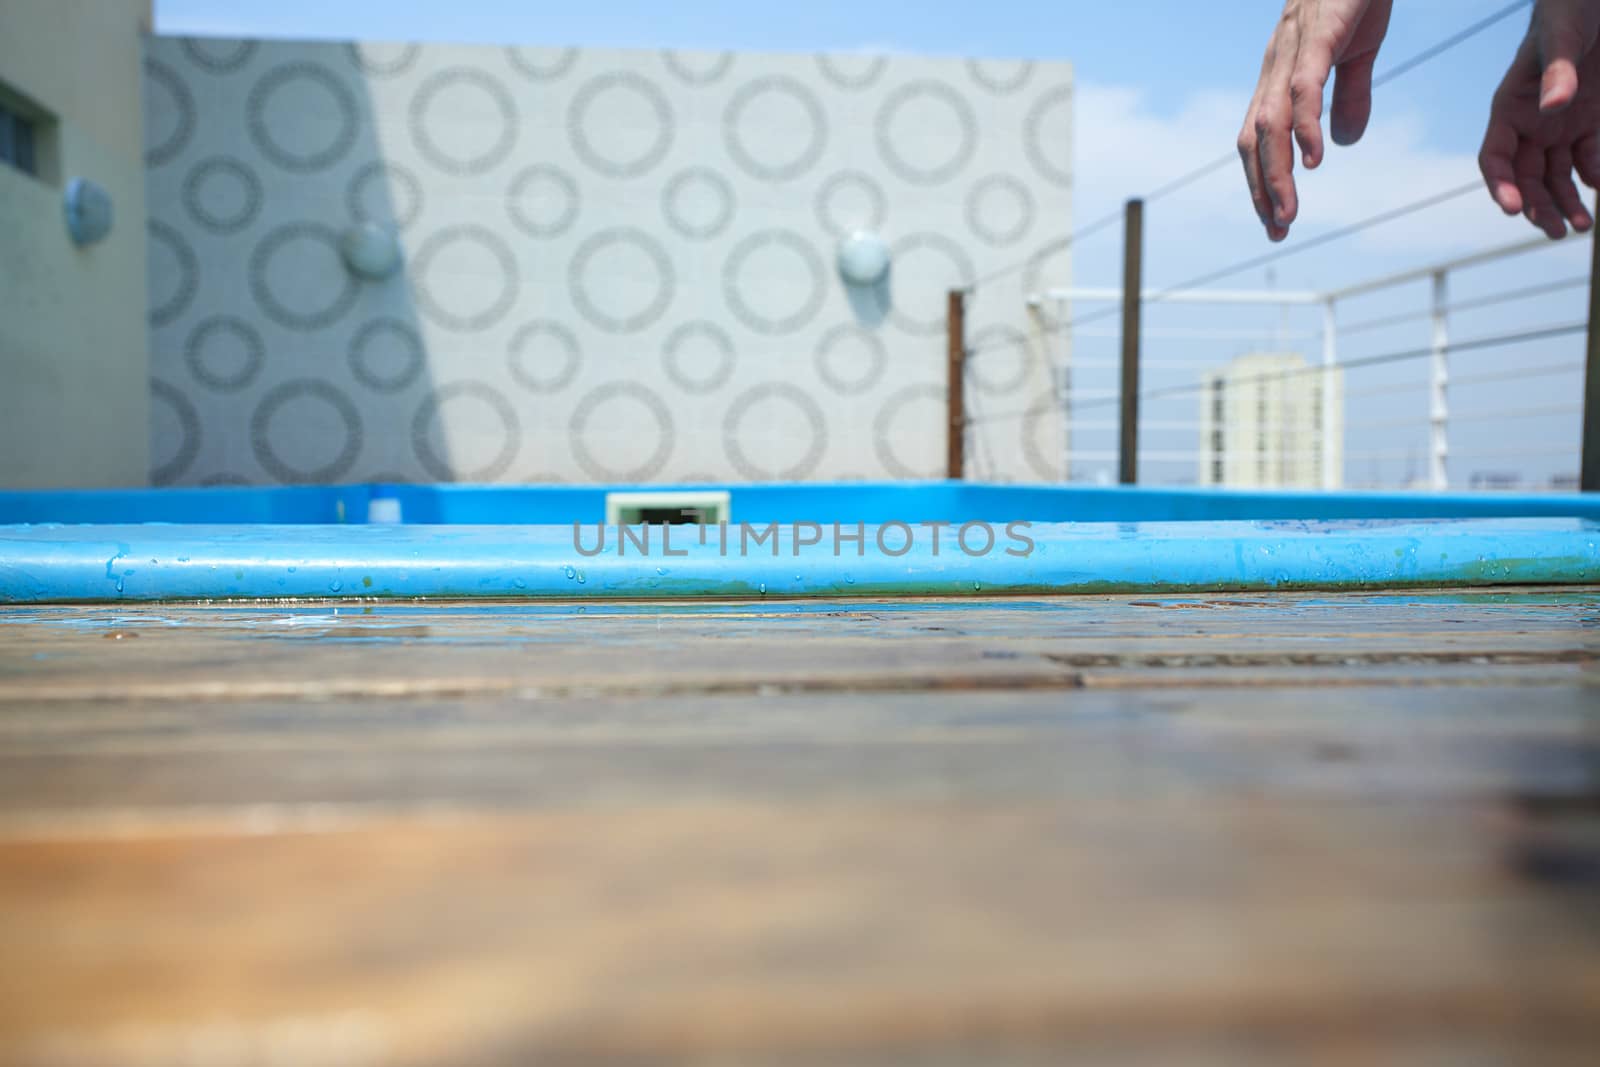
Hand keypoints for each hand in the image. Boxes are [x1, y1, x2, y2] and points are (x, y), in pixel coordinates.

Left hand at [1239, 0, 1394, 240]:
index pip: (1258, 140)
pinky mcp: (1317, 35)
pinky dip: (1306, 127)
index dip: (1261, 181)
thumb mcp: (1356, 52)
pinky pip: (1304, 88)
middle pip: (1254, 141)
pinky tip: (1316, 159)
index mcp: (1279, 76)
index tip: (1276, 221)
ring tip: (1288, 213)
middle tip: (1277, 231)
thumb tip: (1343, 145)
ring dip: (1278, 173)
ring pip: (1272, 125)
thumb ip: (1348, 96)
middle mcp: (1275, 69)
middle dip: (1262, 190)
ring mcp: (1291, 52)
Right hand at [1479, 0, 1599, 237]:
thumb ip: (1557, 73)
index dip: (1501, 186)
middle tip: (1558, 232)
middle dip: (1539, 207)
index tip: (1515, 210)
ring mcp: (1559, 126)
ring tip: (1582, 227)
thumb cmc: (1570, 13)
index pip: (1495, 158)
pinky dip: (1593, 177)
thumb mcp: (1563, 39)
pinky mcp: (1588, 123)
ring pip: (1556, 177)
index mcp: (1510, 109)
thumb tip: (1554, 108)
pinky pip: (1587, 159)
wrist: (1592, 3)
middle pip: (1525, 178)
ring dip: (1566, 203)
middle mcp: (1530, 125)